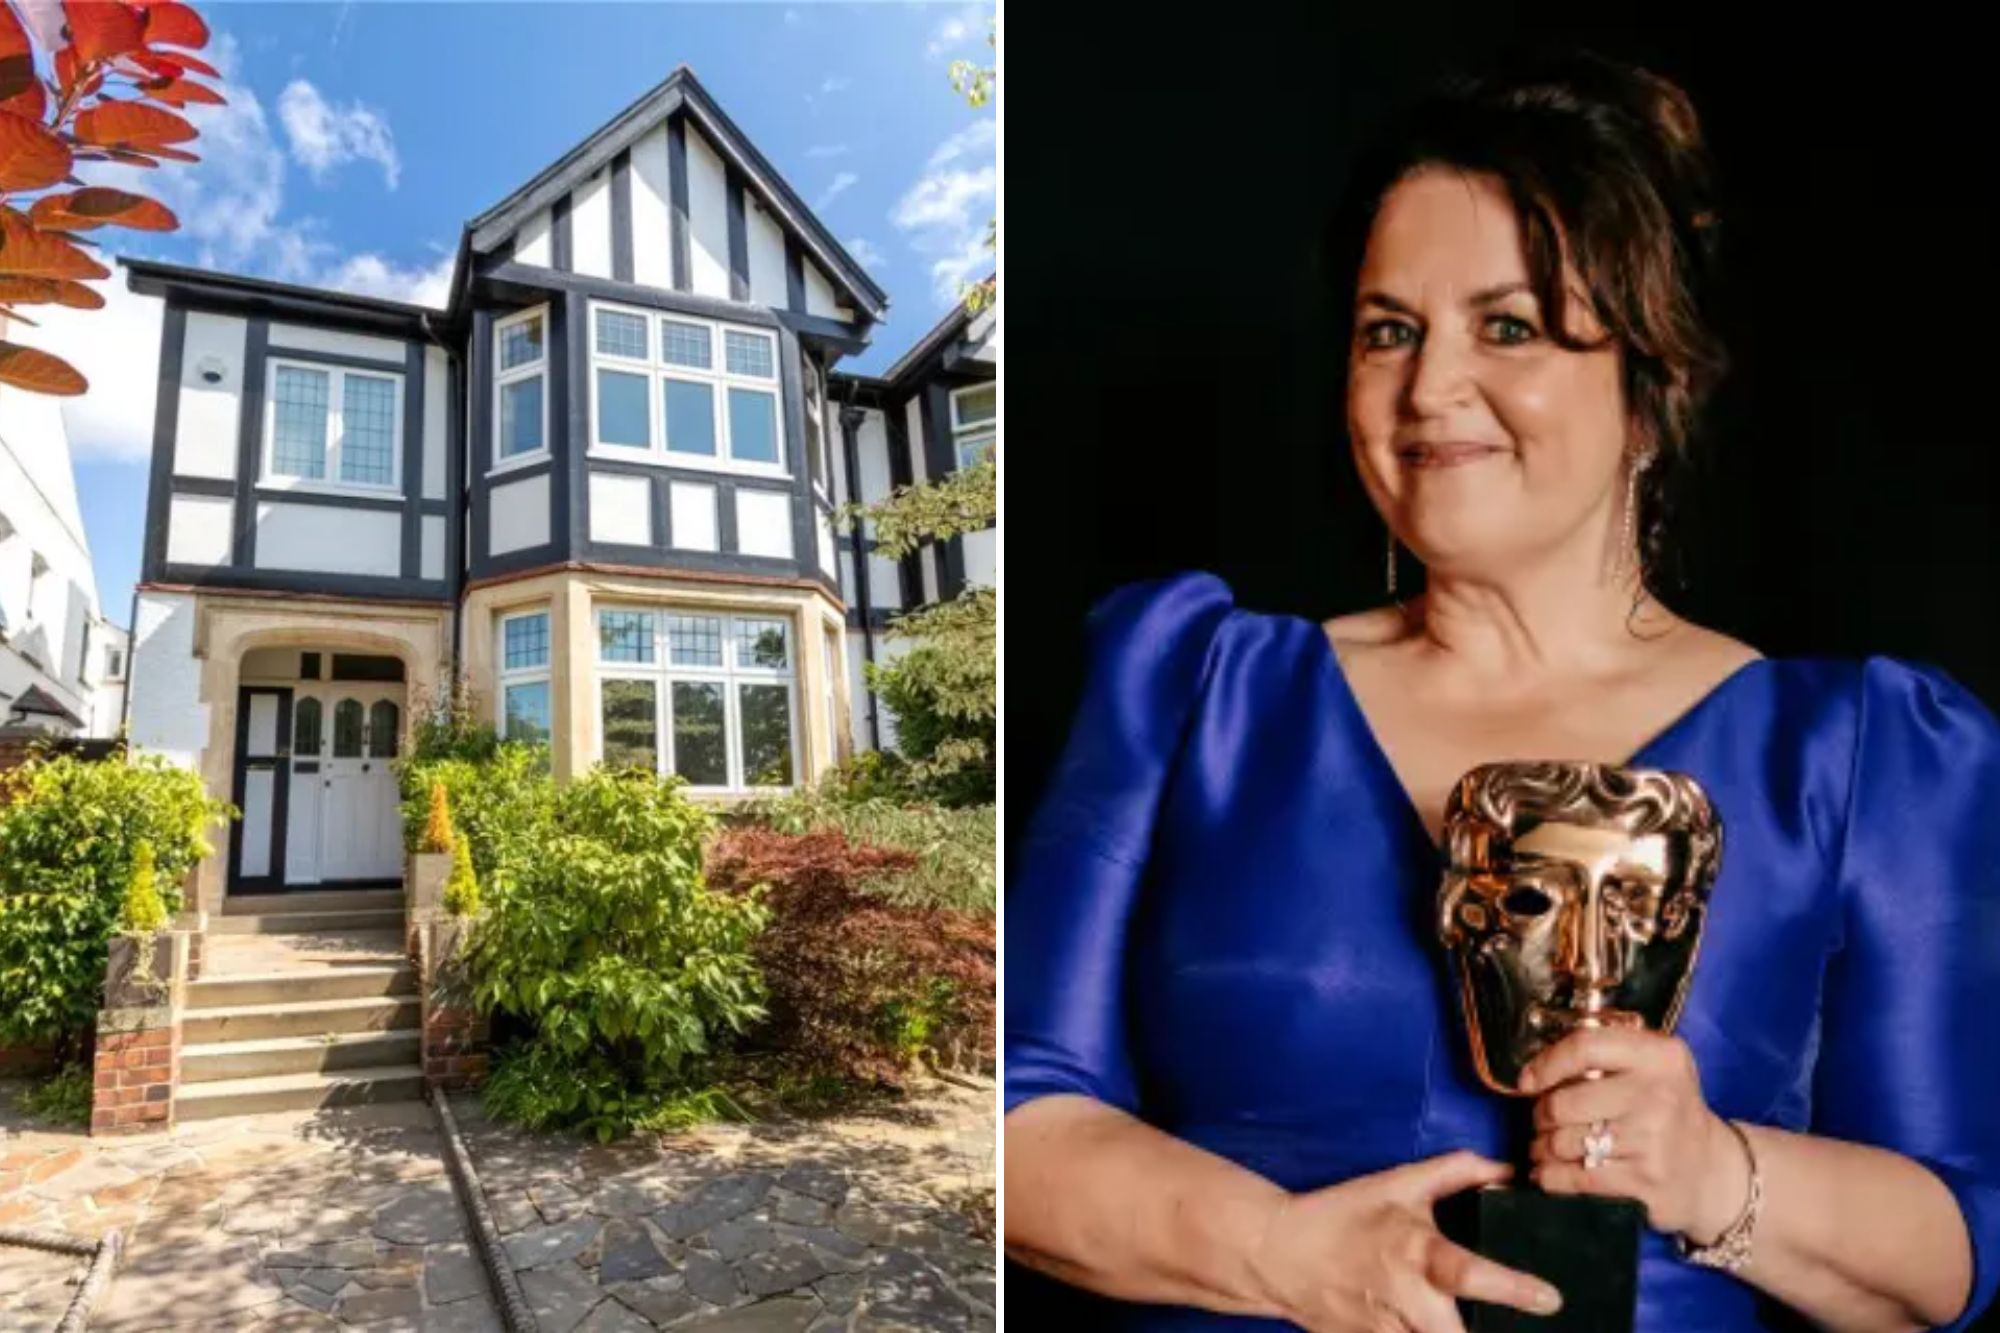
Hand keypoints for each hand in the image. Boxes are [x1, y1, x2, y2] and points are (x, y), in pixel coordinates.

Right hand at [1245, 1149, 1563, 1331]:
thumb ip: (1455, 1172)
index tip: (1549, 1298)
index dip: (1512, 1287)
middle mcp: (1404, 1295)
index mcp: (1414, 1250)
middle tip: (1517, 1329)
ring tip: (1471, 1326)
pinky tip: (1427, 1328)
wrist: (1277, 1252)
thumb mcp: (1396, 1184)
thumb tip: (1508, 1172)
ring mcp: (1384, 1330)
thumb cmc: (1343, 1213)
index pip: (1469, 1272)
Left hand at [1520, 1026, 1747, 1242]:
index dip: (1546, 1064)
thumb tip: (1536, 1071)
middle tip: (1543, 1121)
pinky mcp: (1645, 1181)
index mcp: (1659, 1057)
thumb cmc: (1670, 1113)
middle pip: (1565, 1102)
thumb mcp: (1654, 1069)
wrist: (1714, 1171)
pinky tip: (1548, 1173)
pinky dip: (1552, 1177)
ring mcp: (1653, 1140)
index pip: (1585, 1047)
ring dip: (1544, 1148)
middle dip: (1542, 1115)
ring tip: (1546, 1148)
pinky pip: (1577, 1178)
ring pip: (1565, 1142)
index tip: (1527, 1081)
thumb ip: (1607, 1057)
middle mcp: (1658, 1095)